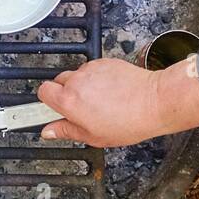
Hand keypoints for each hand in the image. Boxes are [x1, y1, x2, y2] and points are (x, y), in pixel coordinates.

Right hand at [37, 57, 198, 147]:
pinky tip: (111, 91)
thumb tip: (49, 131)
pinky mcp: (105, 61)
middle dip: (66, 93)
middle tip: (82, 108)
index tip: (55, 109)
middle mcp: (77, 81)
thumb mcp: (93, 137)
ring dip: (82, 85)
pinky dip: (97, 78)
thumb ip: (67, 131)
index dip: (48, 101)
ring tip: (101, 100)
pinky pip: (93, 69)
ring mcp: (91, 69)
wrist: (155, 101)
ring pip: (77, 75)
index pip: (43, 91)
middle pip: (58, 81)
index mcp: (69, 101)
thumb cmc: (128, 122)